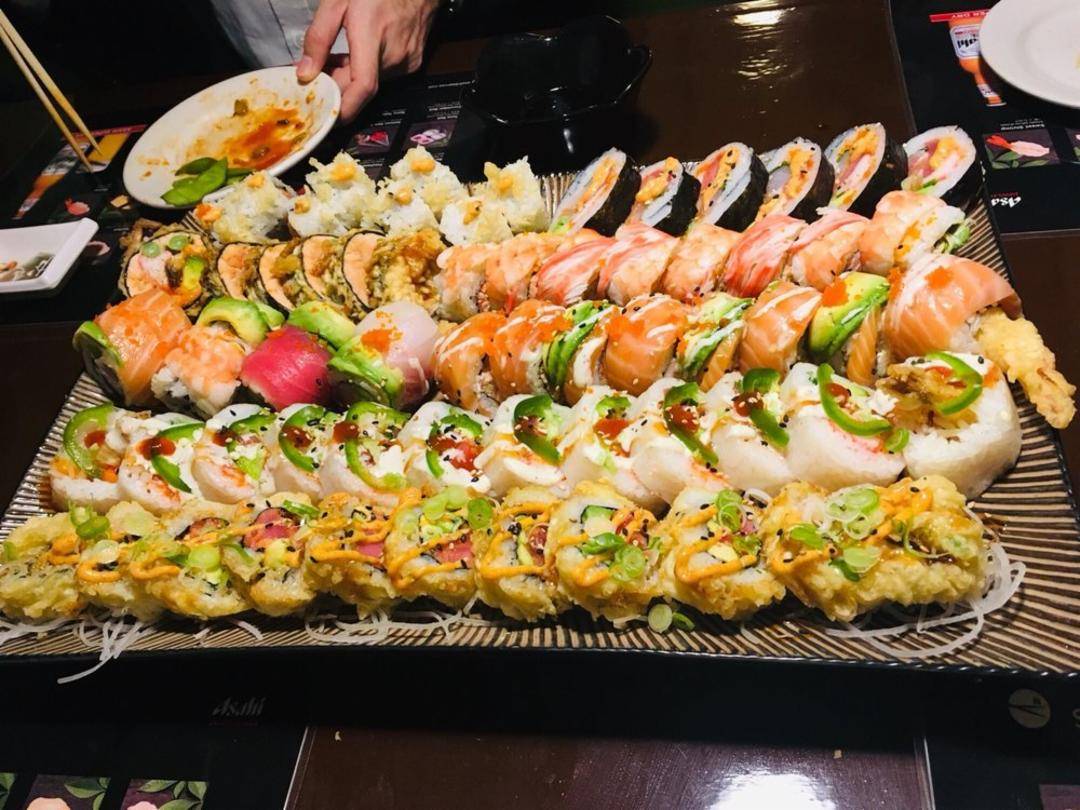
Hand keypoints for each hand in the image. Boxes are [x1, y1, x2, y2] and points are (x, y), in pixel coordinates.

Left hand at [297, 0, 438, 120]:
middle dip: (338, 86)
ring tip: (336, 60)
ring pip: (372, 82)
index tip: (329, 119)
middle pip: (361, 87)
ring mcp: (407, 61)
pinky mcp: (412, 62)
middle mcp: (394, 55)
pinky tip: (358, 55)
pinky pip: (384, 75)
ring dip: (351, 78)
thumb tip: (305, 72)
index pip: (363, 86)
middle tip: (317, 75)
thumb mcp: (337, 2)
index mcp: (372, 35)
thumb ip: (318, 38)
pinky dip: (367, 71)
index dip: (346, 107)